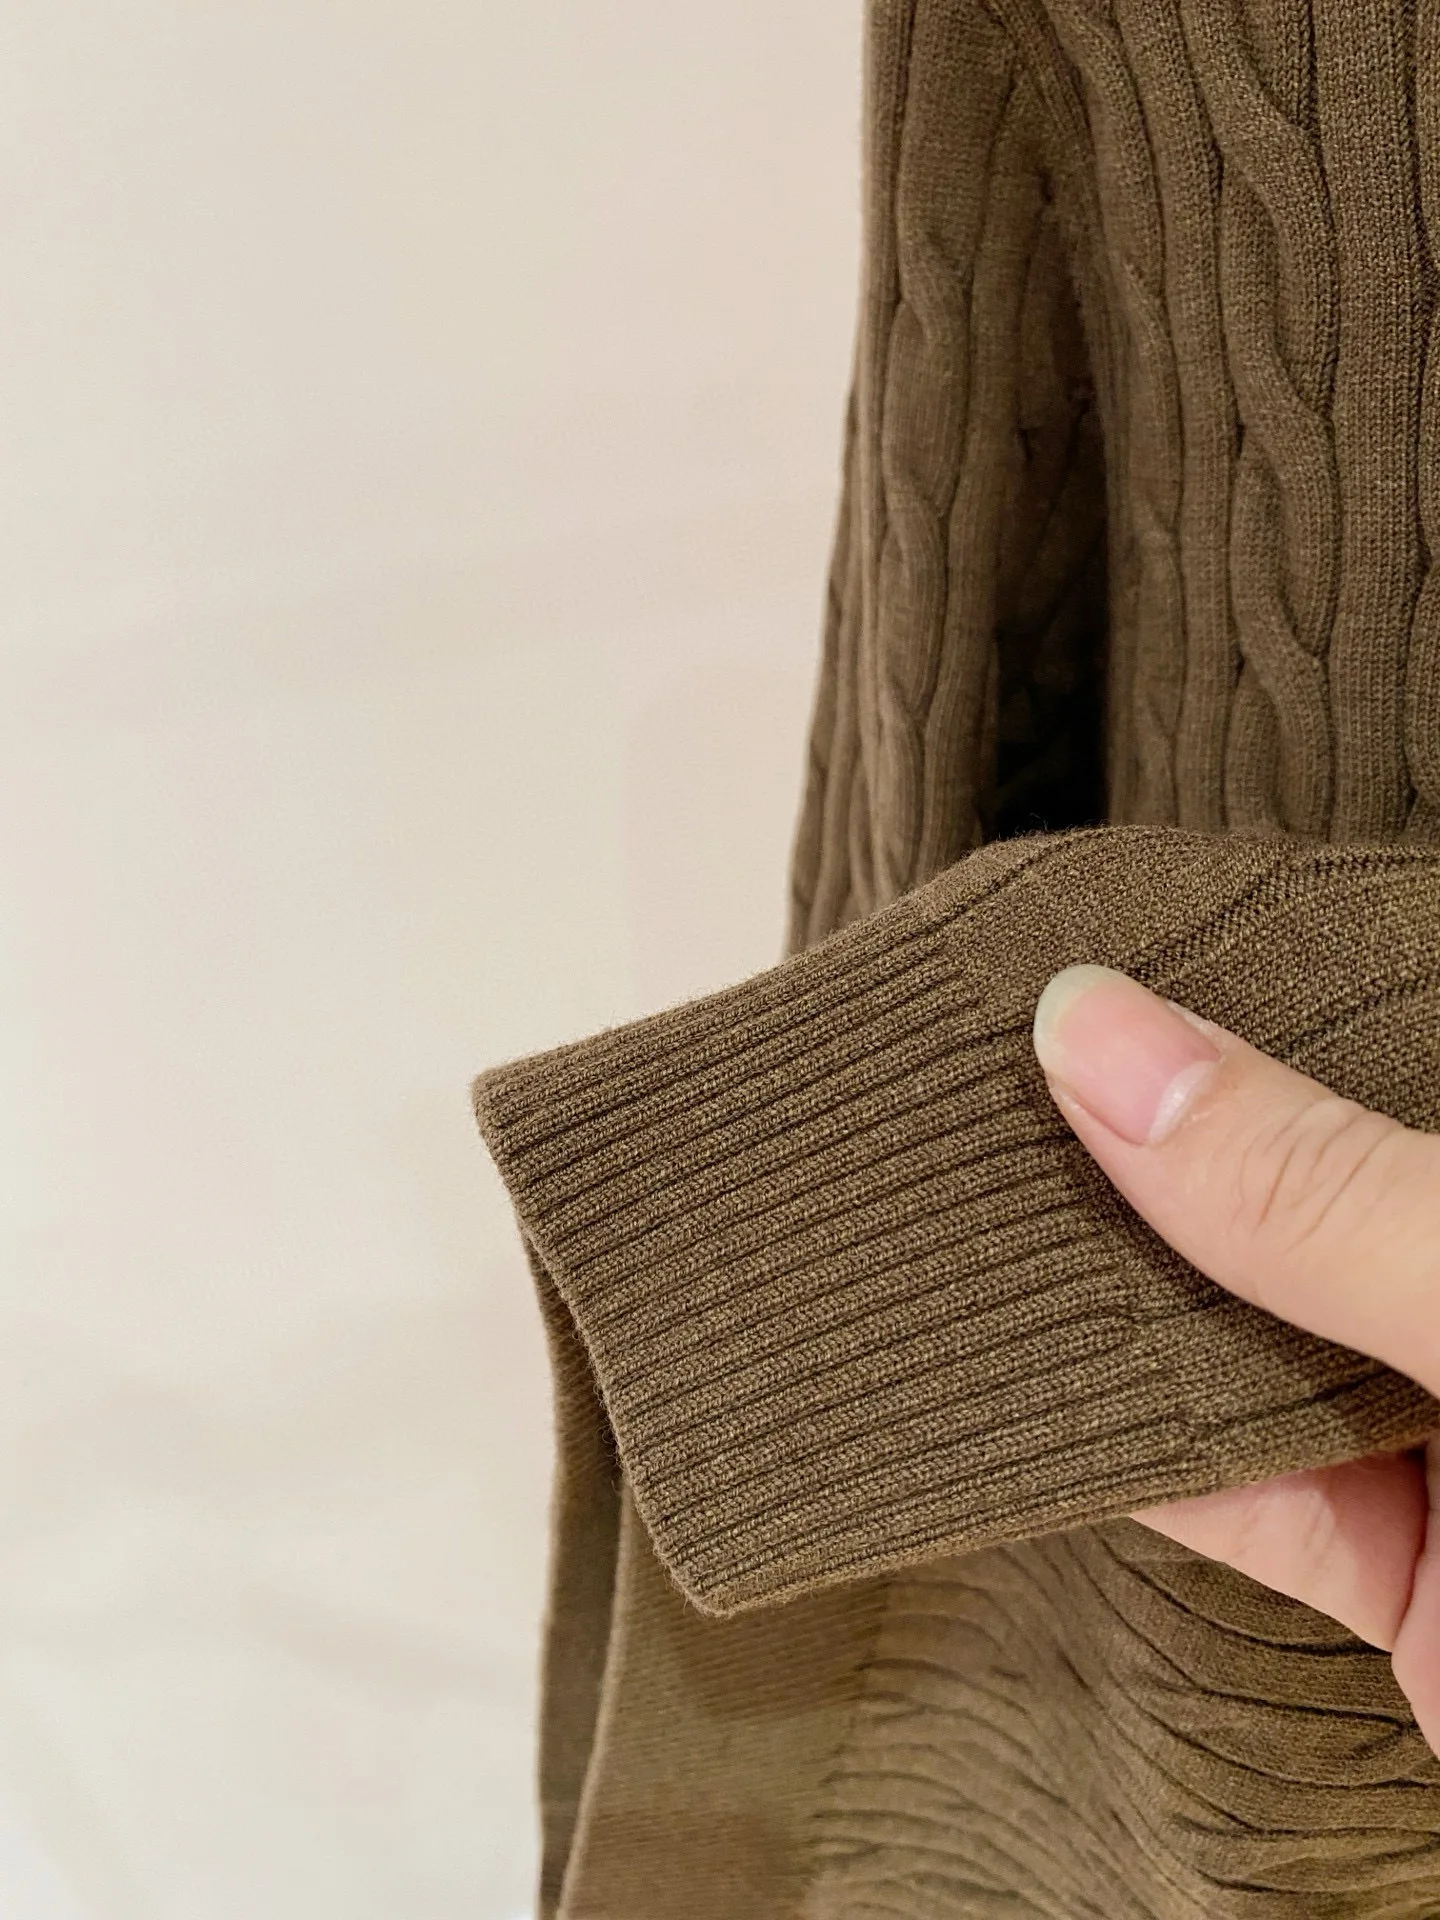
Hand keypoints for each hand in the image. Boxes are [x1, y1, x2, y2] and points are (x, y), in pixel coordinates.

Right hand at [1031, 964, 1439, 1744]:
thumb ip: (1329, 1194)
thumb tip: (1103, 1036)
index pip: (1406, 1031)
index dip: (1278, 973)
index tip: (1125, 929)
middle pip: (1326, 1183)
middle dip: (1179, 1127)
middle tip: (1021, 1036)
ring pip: (1267, 1340)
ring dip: (1133, 1295)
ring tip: (984, 1179)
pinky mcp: (1413, 1582)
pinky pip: (1244, 1492)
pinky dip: (1132, 1448)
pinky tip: (1033, 1371)